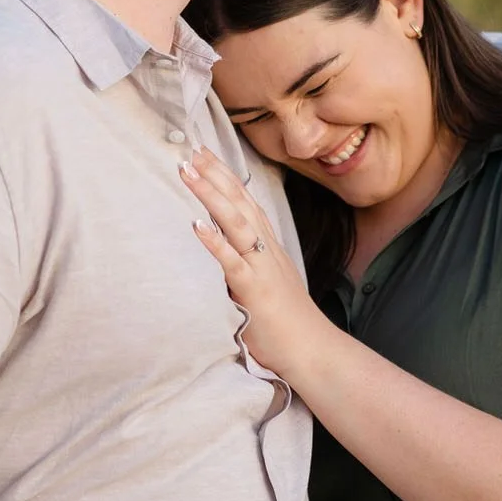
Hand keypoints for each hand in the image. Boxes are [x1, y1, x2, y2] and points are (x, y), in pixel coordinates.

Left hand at [180, 146, 329, 381]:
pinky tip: (197, 224)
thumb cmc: (289, 323)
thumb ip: (250, 266)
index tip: (206, 157)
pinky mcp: (254, 290)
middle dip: (215, 175)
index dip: (227, 178)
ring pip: (235, 222)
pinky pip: (232, 261)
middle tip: (192, 151)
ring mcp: (260, 268)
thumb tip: (228, 257)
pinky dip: (214, 241)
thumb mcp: (269, 284)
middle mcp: (265, 251)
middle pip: (240, 203)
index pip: (247, 203)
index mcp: (268, 248)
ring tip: (188, 172)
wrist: (313, 349)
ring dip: (211, 195)